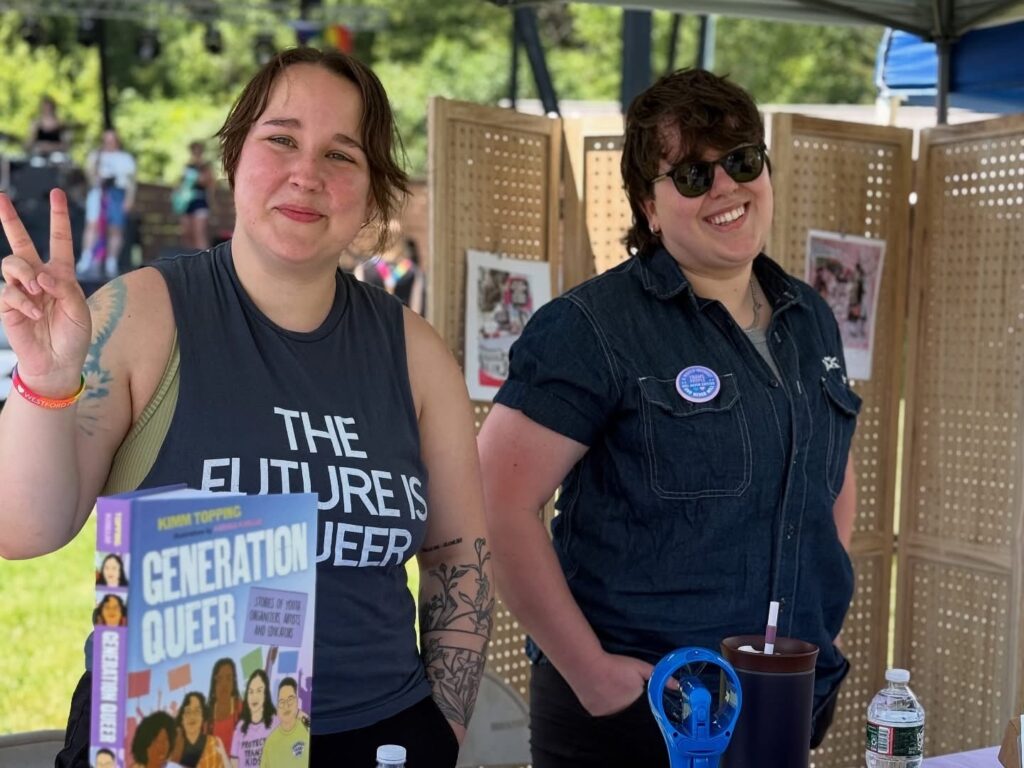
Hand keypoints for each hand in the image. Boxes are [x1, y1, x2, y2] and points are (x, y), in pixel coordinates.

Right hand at [0, 189, 90, 394]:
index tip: (57, 193)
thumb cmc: (74, 336)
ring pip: (12, 263)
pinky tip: (35, 314)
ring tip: (37, 290)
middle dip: (9, 220)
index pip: (59, 240)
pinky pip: (9, 292)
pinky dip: (23, 301)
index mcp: (61, 274)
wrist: (58, 362)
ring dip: (24, 273)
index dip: (59, 217)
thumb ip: (64, 289)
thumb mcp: (80, 311)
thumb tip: (40, 275)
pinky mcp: (8, 304)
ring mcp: (21, 289)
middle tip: (0, 197)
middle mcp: (39, 277)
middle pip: (21, 242)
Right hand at [567, 651, 653, 716]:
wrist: (588, 667)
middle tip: (616, 683)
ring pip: (615, 710)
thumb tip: (677, 685)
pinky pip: (602, 711)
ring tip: (607, 687)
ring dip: (613, 702)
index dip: (635, 694)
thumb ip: (658, 676)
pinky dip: (601, 704)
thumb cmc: (615, 666)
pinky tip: (598, 692)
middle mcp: (624, 712)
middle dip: (625, 698)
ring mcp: (609, 715)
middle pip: (628, 707)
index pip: (641, 704)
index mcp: (637, 702)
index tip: (628, 685)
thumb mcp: (639, 667)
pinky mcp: (596, 714)